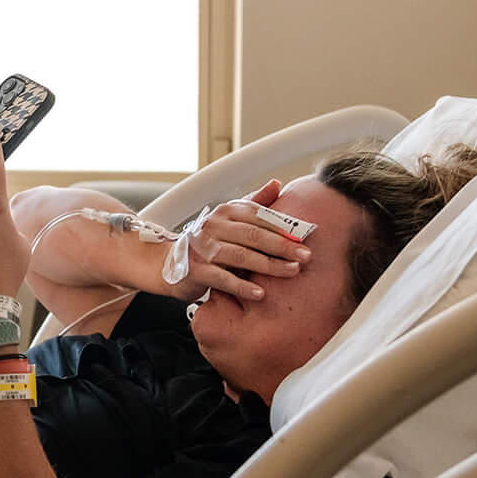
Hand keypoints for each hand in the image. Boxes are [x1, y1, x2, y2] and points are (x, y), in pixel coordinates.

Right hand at [165, 179, 313, 304]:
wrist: (170, 264)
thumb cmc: (208, 242)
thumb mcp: (229, 219)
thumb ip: (254, 203)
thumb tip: (277, 183)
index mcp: (225, 211)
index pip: (259, 216)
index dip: (283, 227)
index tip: (305, 237)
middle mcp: (213, 226)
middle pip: (253, 235)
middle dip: (282, 246)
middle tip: (306, 256)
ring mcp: (203, 248)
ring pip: (241, 255)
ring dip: (269, 265)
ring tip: (292, 272)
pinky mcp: (196, 270)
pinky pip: (223, 279)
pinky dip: (243, 286)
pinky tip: (261, 293)